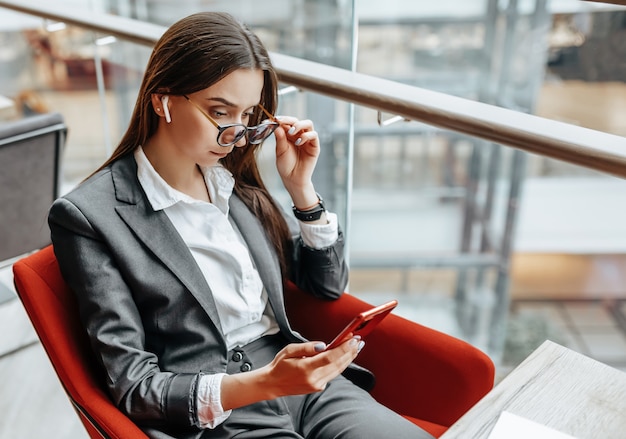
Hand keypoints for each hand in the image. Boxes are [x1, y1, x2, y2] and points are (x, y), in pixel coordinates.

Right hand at [220, 338, 362, 410]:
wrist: (273, 384)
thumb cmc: (280, 365)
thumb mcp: (289, 350)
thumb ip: (307, 347)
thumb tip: (323, 345)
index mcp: (306, 368)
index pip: (330, 357)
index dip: (344, 348)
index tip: (353, 339)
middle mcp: (313, 379)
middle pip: (338, 364)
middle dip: (350, 352)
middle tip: (359, 340)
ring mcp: (317, 385)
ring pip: (338, 370)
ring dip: (349, 358)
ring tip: (356, 347)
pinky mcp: (318, 388)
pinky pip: (332, 374)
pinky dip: (340, 365)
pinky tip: (345, 356)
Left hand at [273, 116, 319, 206]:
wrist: (293, 179)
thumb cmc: (286, 166)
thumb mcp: (280, 150)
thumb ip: (280, 138)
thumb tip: (276, 125)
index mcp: (288, 135)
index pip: (287, 122)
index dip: (281, 119)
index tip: (273, 119)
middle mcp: (299, 135)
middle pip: (297, 120)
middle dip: (289, 120)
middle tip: (281, 122)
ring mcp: (307, 140)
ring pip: (308, 124)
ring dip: (299, 125)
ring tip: (291, 132)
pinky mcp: (314, 146)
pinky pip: (313, 135)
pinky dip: (306, 136)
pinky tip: (298, 142)